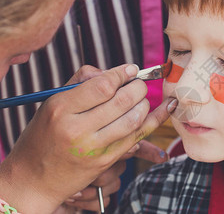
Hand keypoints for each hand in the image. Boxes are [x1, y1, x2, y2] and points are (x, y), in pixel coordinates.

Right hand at [0, 64, 175, 213]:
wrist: (34, 179)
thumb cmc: (44, 134)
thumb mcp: (52, 103)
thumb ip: (81, 82)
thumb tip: (114, 71)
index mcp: (61, 109)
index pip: (102, 86)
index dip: (122, 74)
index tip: (132, 68)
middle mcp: (77, 128)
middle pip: (121, 101)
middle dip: (138, 87)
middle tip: (139, 84)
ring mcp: (93, 147)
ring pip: (133, 119)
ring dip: (145, 104)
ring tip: (142, 98)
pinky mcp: (105, 161)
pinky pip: (137, 137)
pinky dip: (154, 120)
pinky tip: (165, 108)